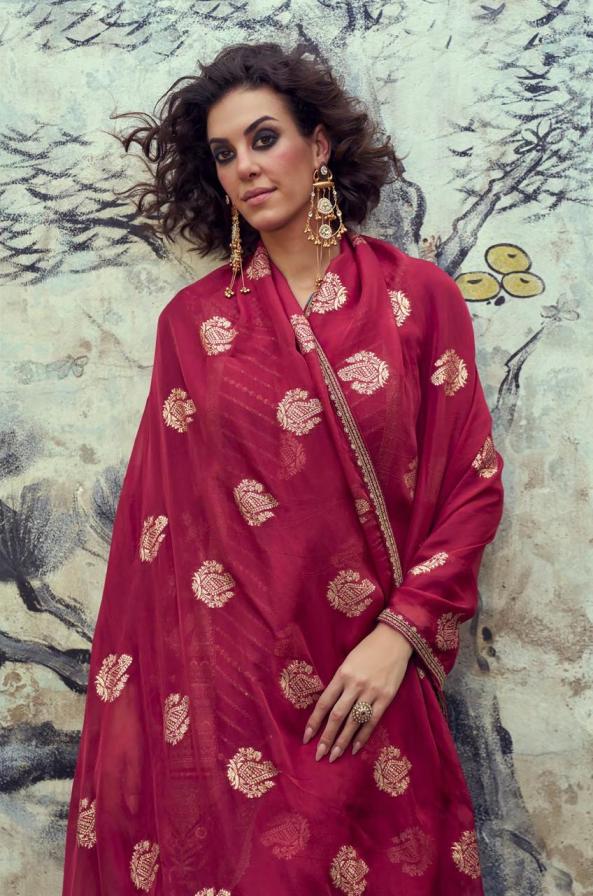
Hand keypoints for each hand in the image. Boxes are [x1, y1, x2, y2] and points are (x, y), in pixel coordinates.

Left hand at [302, 622, 413, 760]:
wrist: (394, 640)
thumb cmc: (368, 649)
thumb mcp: (348, 661)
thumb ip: (339, 682)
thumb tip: (328, 705)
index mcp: (342, 674)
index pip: (324, 702)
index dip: (314, 721)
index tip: (306, 737)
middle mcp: (354, 685)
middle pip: (336, 716)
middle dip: (326, 738)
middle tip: (318, 755)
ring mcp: (371, 692)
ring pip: (353, 722)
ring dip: (342, 741)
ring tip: (334, 756)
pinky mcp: (385, 698)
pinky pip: (371, 721)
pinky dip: (362, 736)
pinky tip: (355, 748)